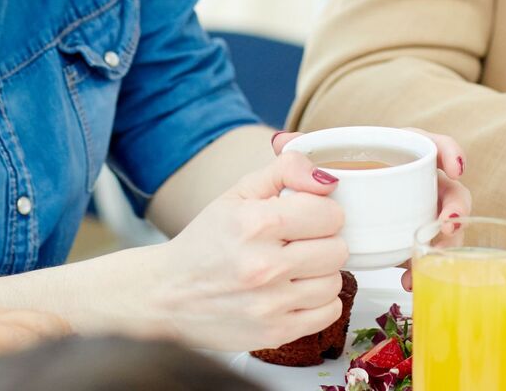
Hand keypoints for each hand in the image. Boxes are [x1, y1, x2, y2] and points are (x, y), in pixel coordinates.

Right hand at [135, 147, 348, 350]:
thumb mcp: (237, 194)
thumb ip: (285, 171)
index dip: (323, 212)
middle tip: (301, 243)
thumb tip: (327, 177)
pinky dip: (319, 301)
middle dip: (323, 241)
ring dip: (321, 273)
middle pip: (338, 249)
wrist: (167, 294)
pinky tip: (296, 292)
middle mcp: (264, 265)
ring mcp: (271, 304)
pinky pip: (330, 313)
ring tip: (295, 268)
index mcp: (255, 223)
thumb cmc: (204, 242)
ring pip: (336, 281)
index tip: (308, 217)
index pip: (330, 214)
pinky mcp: (275, 333)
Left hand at [273, 129, 470, 289]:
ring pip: (442, 223)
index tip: (454, 167)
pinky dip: (422, 266)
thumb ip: (298, 152)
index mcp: (393, 154)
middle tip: (447, 223)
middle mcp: (410, 182)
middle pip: (446, 188)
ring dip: (444, 241)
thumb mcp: (310, 165)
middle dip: (456, 205)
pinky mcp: (407, 239)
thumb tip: (282, 143)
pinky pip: (425, 252)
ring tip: (429, 257)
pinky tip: (408, 280)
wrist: (319, 214)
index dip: (447, 150)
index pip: (428, 145)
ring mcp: (413, 212)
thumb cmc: (321, 180)